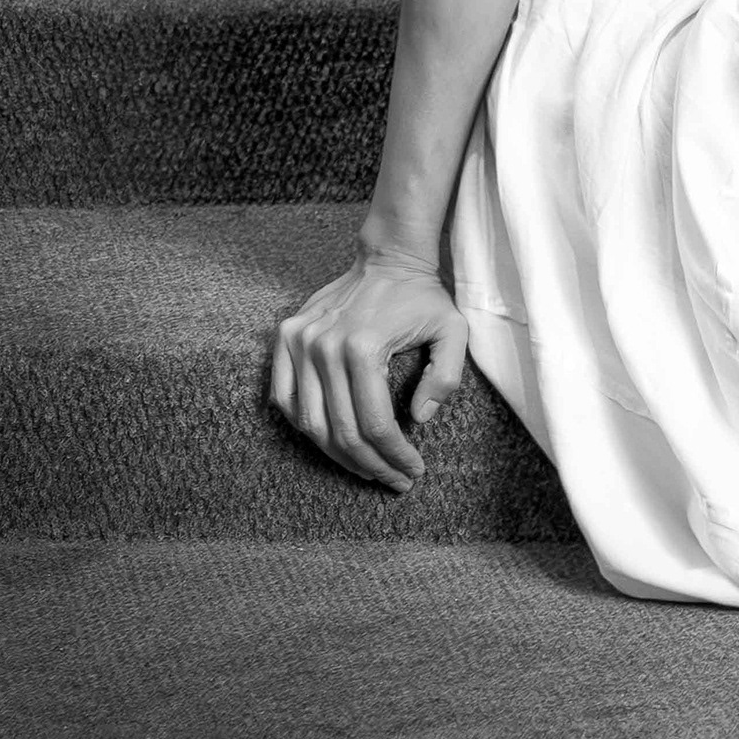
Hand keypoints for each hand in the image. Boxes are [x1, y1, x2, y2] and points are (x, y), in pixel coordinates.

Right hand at [268, 250, 470, 491]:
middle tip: (392, 480)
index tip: (412, 472)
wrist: (388, 258)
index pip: (374, 423)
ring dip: (337, 455)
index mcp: (363, 346)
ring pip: (309, 422)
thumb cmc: (422, 297)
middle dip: (370, 464)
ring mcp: (299, 341)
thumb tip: (419, 420)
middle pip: (340, 430)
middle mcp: (323, 346)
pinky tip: (331, 441)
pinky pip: (285, 397)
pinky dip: (305, 426)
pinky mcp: (285, 337)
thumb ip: (445, 377)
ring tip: (366, 468)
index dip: (394, 456)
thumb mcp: (453, 331)